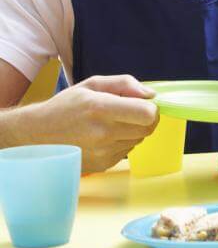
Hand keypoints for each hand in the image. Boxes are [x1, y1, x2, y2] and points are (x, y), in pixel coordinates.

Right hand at [27, 75, 158, 172]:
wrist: (36, 134)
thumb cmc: (65, 106)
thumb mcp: (92, 85)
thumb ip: (124, 84)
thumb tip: (150, 94)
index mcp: (101, 108)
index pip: (147, 114)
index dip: (151, 108)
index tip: (143, 104)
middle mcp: (103, 133)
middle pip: (148, 129)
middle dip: (146, 119)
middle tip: (131, 112)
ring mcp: (103, 151)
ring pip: (139, 140)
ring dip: (133, 131)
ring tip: (112, 124)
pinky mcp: (103, 164)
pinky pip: (127, 151)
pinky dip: (122, 142)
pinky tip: (104, 137)